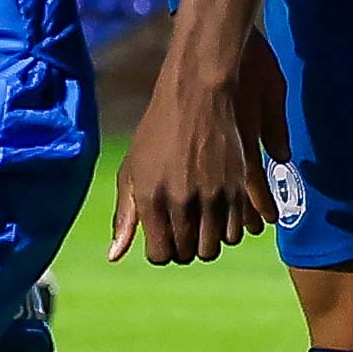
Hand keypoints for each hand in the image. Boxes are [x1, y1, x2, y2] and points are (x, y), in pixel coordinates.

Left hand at [106, 26, 287, 266]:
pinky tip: (219, 213)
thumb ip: (125, 215)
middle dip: (184, 247)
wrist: (198, 95)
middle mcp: (182, 202)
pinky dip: (228, 228)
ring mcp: (212, 197)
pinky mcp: (238, 189)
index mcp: (151, 199)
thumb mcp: (132, 169)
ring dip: (207, 240)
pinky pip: (236, 232)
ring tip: (201, 221)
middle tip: (184, 229)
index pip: (160, 254)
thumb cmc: (158, 132)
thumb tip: (114, 256)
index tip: (164, 237)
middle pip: (187, 254)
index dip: (163, 250)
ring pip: (213, 247)